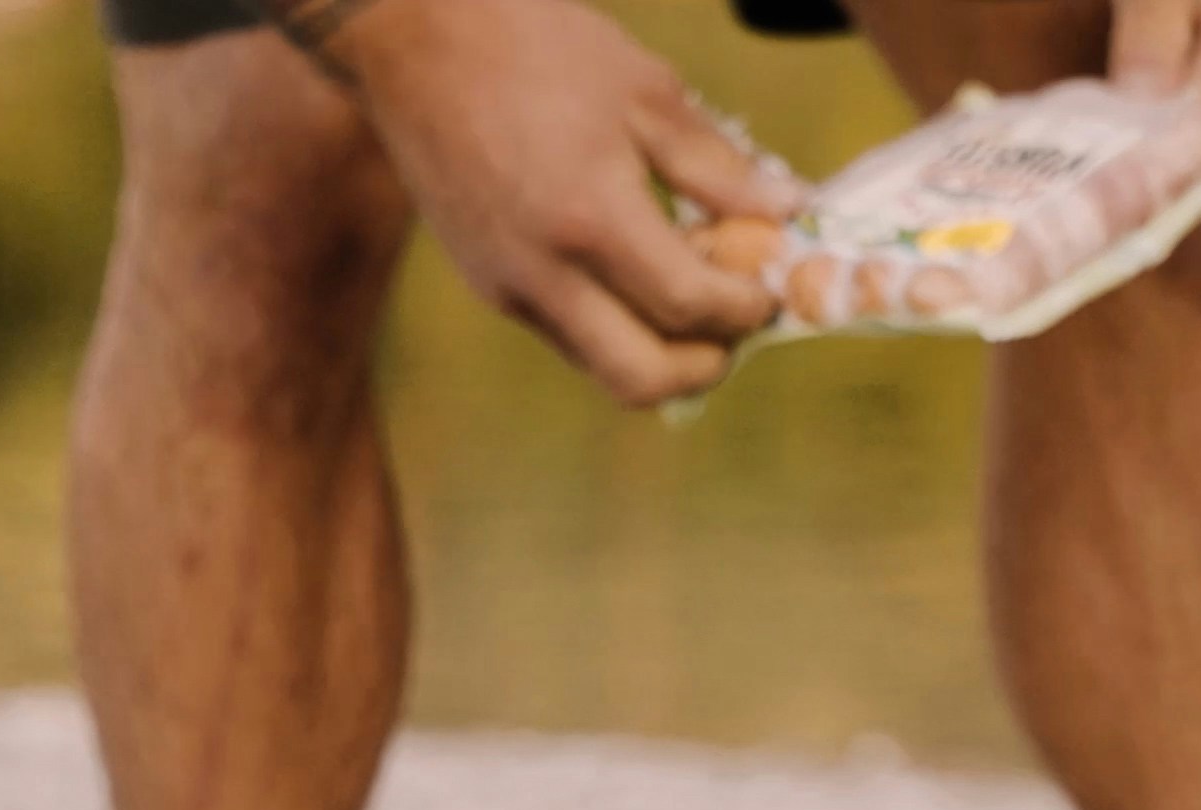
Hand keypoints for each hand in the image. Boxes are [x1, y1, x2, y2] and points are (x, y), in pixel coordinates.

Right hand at [322, 0, 801, 405]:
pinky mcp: (487, 284)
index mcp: (592, 218)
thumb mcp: (646, 92)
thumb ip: (718, 166)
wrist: (414, 40)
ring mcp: (507, 287)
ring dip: (658, 351)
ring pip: (600, 367)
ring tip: (689, 292)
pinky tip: (633, 271)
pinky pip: (564, 335)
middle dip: (704, 367)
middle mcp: (544, 273)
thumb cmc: (535, 48)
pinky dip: (613, 325)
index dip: (745, 309)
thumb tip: (786, 212)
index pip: (689, 306)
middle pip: (642, 378)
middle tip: (734, 326)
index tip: (769, 287)